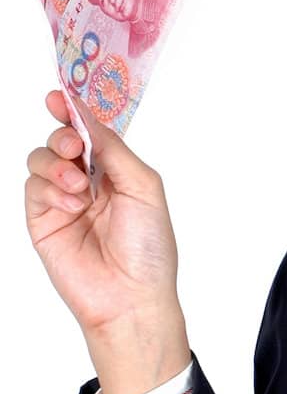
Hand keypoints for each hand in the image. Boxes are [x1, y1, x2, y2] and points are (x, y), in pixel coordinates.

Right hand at [25, 88, 183, 336]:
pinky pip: (32, 187)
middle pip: (60, 140)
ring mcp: (62, 201)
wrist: (130, 296)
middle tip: (71, 146)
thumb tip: (84, 115)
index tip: (58, 97)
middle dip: (62, 135)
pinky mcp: (42, 221)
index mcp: (116, 172)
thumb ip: (112, 148)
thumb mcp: (143, 186)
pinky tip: (71, 203)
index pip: (88, 133)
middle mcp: (88, 183)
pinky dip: (49, 187)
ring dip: (55, 163)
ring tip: (77, 185)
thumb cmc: (149, 248)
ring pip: (40, 159)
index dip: (72, 112)